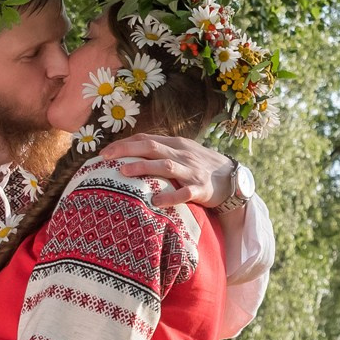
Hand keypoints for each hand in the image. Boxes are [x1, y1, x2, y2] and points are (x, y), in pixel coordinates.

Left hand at [110, 135, 233, 210]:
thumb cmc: (202, 166)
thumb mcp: (184, 152)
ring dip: (143, 167)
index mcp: (176, 144)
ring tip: (123, 172)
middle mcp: (183, 154)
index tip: (105, 151)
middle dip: (126, 150)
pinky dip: (170, 197)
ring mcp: (192, 171)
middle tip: (105, 157)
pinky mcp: (202, 189)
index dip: (125, 143)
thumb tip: (132, 152)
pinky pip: (185, 193)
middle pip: (151, 147)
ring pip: (166, 166)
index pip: (146, 138)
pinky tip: (156, 201)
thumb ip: (162, 151)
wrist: (234, 178)